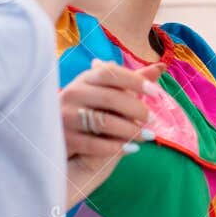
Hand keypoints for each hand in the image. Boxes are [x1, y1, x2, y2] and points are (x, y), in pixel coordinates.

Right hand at [63, 61, 163, 203]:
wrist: (54, 137)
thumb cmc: (89, 112)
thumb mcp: (105, 93)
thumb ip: (131, 82)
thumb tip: (160, 67)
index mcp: (83, 80)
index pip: (109, 73)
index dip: (135, 80)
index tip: (157, 92)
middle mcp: (72, 94)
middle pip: (111, 98)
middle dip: (137, 109)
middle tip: (153, 119)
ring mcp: (65, 117)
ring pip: (105, 122)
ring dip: (132, 131)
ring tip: (149, 136)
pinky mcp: (64, 139)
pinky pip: (95, 144)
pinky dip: (118, 147)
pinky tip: (133, 149)